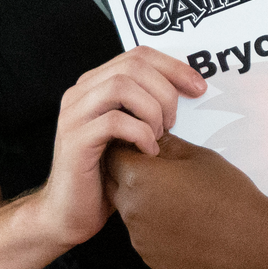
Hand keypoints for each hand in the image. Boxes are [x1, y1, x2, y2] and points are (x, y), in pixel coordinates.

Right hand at [26, 47, 208, 248]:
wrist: (68, 213)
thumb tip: (189, 90)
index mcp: (94, 85)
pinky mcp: (74, 140)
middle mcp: (80, 93)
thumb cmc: (106, 175)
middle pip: (132, 66)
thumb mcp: (130, 133)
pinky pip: (114, 122)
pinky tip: (149, 152)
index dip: (173, 66)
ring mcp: (74, 115)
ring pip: (121, 87)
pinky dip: (140, 134)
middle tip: (173, 122)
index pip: (138, 55)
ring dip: (151, 110)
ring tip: (159, 135)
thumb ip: (146, 107)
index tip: (199, 87)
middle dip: (165, 91)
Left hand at [105, 135, 267, 268]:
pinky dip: (155, 226)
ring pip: (129, 211)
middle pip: (114, 184)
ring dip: (143, 201)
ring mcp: (139, 238)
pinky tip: (183, 221)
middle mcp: (131, 210)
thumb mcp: (198, 157)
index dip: (127, 147)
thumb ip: (166, 145)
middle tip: (161, 171)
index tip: (143, 147)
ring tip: (178, 198)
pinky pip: (143, 235)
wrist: (251, 242)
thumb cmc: (229, 196)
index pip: (113, 154)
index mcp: (139, 178)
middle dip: (130, 173)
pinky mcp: (150, 258)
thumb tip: (151, 137)